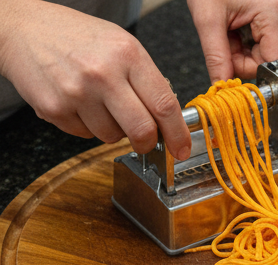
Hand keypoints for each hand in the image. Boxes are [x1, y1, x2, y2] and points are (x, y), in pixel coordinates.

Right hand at [0, 0, 191, 158]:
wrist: (21, 27)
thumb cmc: (76, 37)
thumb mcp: (119, 45)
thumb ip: (146, 80)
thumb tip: (171, 121)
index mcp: (127, 53)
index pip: (165, 105)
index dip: (178, 135)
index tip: (182, 149)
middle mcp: (103, 72)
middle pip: (142, 130)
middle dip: (148, 143)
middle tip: (145, 141)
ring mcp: (77, 92)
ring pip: (113, 137)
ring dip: (112, 130)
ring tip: (97, 103)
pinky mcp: (55, 108)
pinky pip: (85, 136)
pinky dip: (86, 126)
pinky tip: (76, 102)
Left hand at [187, 0, 277, 83]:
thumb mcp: (208, 19)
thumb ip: (216, 58)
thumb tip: (223, 87)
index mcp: (275, 14)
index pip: (271, 64)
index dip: (247, 69)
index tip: (227, 64)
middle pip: (267, 60)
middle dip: (241, 56)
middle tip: (224, 35)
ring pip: (264, 53)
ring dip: (242, 48)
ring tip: (229, 26)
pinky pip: (264, 42)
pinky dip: (246, 39)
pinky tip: (236, 24)